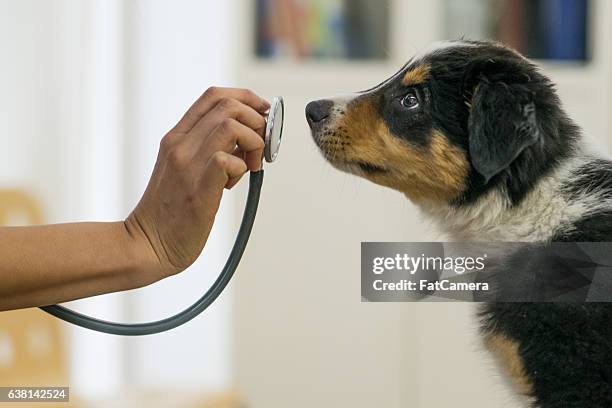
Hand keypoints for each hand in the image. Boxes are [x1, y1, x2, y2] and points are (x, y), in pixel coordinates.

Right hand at [125, 87, 269, 280]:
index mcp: (176, 137)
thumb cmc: (170, 211)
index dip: (246, 97)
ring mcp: (187, 165)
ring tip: (250, 166)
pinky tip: (232, 185)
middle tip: (260, 147)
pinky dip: (242, 168)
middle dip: (257, 120)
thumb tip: (247, 140)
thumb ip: (209, 150)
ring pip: (231, 126)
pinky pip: (228, 160)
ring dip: (253, 142)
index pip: (214, 96)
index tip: (263, 112)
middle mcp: (179, 145)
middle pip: (228, 105)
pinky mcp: (198, 188)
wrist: (147, 244)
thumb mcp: (184, 169)